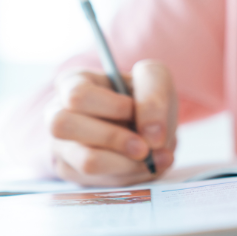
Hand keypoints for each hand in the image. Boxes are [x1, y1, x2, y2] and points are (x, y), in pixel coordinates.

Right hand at [45, 60, 177, 185]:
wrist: (146, 124)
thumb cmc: (143, 95)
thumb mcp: (155, 79)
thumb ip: (154, 97)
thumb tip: (152, 137)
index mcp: (73, 83)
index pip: (78, 96)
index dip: (112, 106)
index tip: (135, 110)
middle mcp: (57, 114)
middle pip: (64, 127)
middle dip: (113, 138)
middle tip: (146, 145)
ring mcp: (61, 146)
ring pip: (86, 161)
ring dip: (127, 162)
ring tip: (154, 156)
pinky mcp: (72, 171)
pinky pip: (99, 181)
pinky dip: (131, 174)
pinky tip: (147, 164)